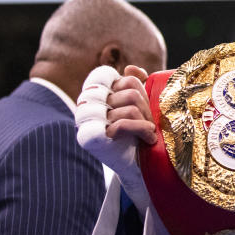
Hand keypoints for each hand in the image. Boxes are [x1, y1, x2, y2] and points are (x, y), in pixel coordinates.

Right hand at [76, 64, 155, 216]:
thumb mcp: (140, 104)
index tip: (142, 103)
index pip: (121, 76)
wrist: (139, 165)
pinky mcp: (89, 138)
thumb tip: (131, 68)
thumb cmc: (139, 132)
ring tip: (148, 131)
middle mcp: (86, 103)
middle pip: (130, 89)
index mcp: (97, 91)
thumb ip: (136, 84)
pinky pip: (121, 124)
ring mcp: (86, 120)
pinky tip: (148, 139)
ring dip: (146, 121)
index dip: (136, 86)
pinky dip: (141, 131)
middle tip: (149, 122)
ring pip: (130, 106)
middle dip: (147, 106)